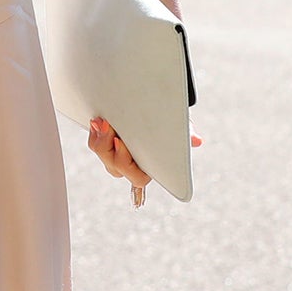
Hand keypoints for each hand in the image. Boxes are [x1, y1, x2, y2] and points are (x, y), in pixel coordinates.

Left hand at [88, 118, 203, 203]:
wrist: (150, 112)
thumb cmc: (166, 126)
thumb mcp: (177, 128)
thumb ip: (185, 134)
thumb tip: (196, 140)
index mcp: (148, 169)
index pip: (137, 179)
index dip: (127, 164)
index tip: (122, 144)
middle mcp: (128, 165)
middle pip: (114, 166)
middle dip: (109, 149)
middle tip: (111, 130)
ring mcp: (114, 153)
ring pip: (102, 153)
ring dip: (100, 139)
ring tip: (101, 122)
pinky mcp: (103, 139)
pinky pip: (95, 142)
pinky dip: (95, 132)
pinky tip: (96, 121)